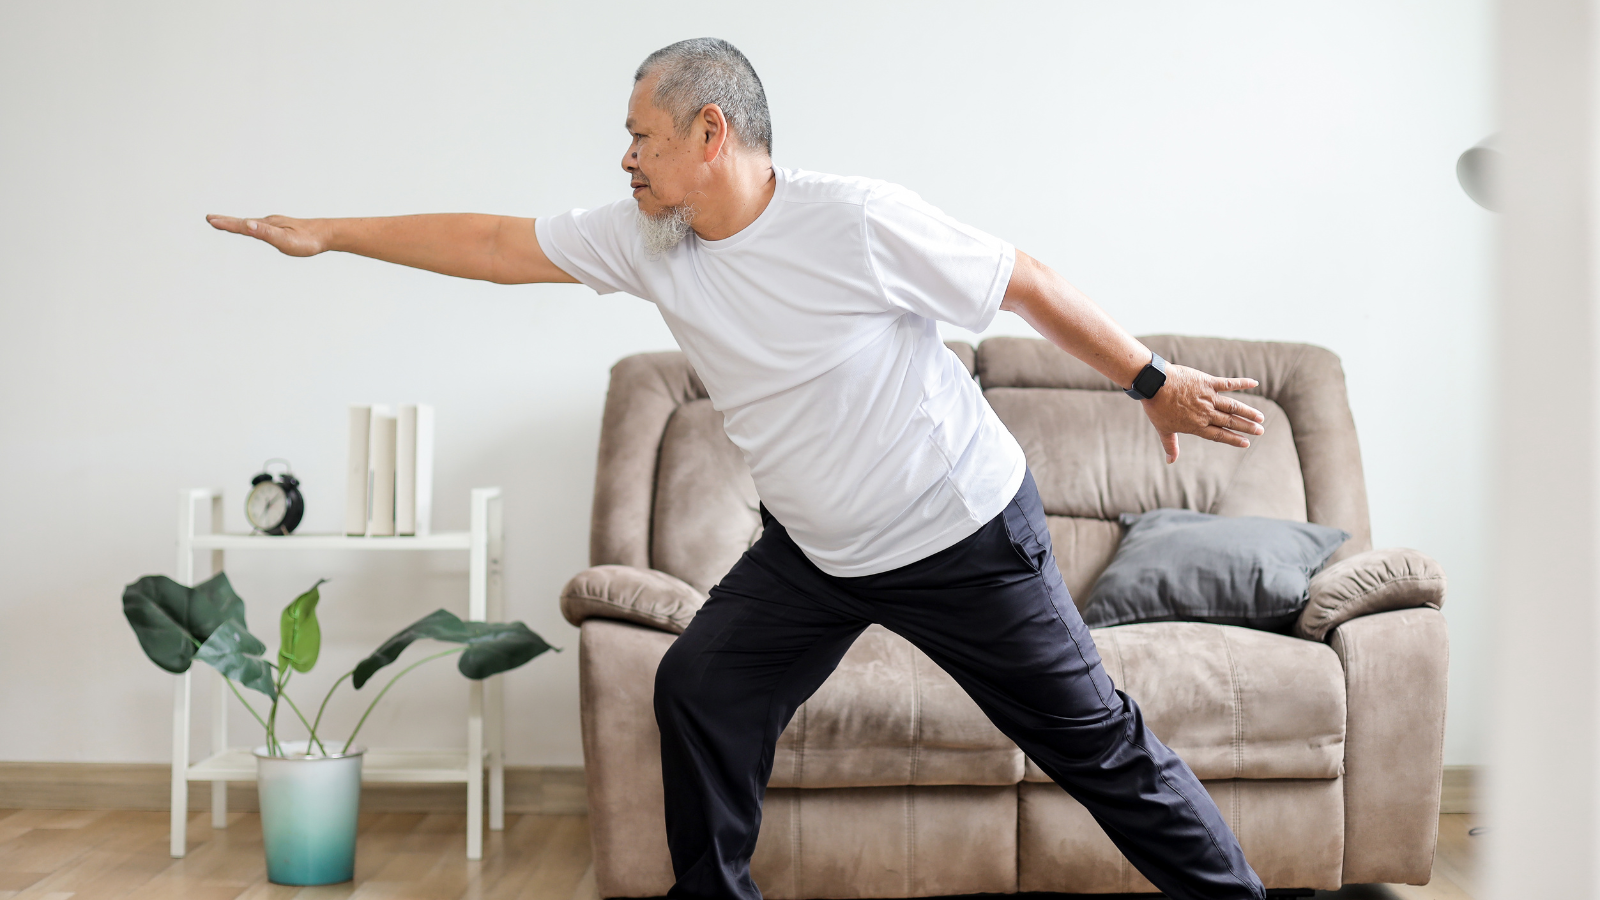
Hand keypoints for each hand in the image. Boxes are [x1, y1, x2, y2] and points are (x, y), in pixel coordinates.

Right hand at [205, 214, 327, 256]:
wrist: (327, 234)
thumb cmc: (307, 240)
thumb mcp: (285, 240)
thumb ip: (265, 233)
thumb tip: (247, 224)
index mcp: (267, 225)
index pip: (242, 225)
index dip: (226, 224)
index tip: (210, 220)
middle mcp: (269, 222)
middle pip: (243, 222)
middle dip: (226, 222)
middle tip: (210, 219)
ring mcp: (275, 225)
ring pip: (251, 224)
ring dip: (236, 223)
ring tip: (224, 223)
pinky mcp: (282, 228)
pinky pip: (261, 227)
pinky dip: (249, 226)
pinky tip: (253, 228)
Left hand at [1140, 364, 1264, 463]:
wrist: (1154, 384)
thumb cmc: (1157, 407)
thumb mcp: (1163, 429)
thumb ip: (1170, 445)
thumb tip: (1170, 461)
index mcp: (1197, 425)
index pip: (1219, 435)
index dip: (1233, 439)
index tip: (1246, 443)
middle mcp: (1206, 413)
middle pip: (1230, 422)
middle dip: (1246, 427)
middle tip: (1260, 431)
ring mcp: (1208, 398)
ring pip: (1233, 406)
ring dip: (1248, 412)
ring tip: (1260, 417)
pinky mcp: (1207, 383)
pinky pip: (1228, 384)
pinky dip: (1242, 383)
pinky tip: (1255, 383)